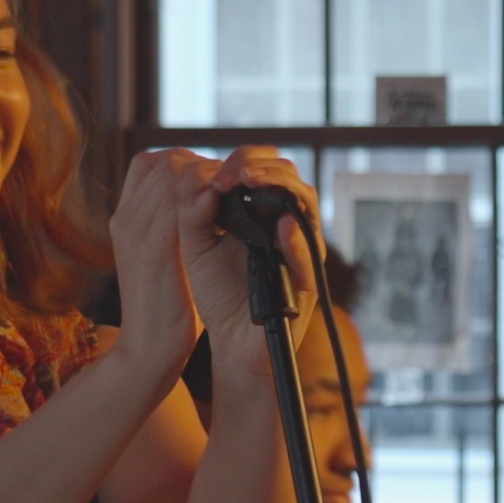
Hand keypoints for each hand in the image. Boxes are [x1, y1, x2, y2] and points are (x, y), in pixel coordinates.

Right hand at [105, 147, 224, 383]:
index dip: (183, 162)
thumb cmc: (164, 305)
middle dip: (201, 166)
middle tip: (228, 184)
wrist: (148, 346)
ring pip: (172, 176)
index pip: (148, 163)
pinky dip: (203, 196)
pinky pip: (178, 204)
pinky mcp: (154, 249)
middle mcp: (126, 219)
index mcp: (125, 219)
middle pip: (163, 162)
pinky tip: (223, 203)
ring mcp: (137, 231)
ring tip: (232, 194)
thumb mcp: (160, 257)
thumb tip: (202, 200)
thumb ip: (171, 225)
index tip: (211, 177)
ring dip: (209, 178)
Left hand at [180, 145, 319, 383]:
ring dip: (282, 189)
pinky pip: (309, 254)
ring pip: (306, 206)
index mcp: (261, 213)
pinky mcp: (309, 281)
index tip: (217, 171)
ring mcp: (301, 251)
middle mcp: (286, 226)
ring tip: (253, 182)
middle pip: (290, 179)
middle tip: (235, 171)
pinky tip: (282, 225)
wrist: (232, 340)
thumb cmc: (218, 292)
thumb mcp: (196, 246)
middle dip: (263, 168)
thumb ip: (194, 213)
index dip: (244, 161)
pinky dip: (297, 238)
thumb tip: (203, 181)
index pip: (266, 171)